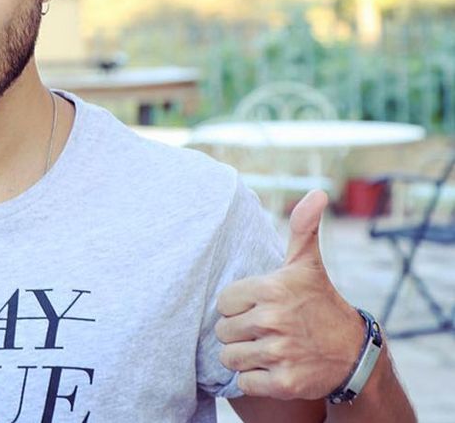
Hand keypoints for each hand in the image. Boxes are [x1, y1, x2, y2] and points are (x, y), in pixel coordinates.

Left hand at [215, 190, 366, 399]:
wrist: (353, 354)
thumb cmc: (319, 303)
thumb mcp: (307, 265)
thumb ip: (302, 227)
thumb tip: (317, 192)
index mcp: (271, 289)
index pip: (223, 302)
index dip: (238, 306)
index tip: (259, 307)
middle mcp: (274, 320)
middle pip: (223, 331)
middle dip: (240, 332)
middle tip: (265, 330)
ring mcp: (279, 353)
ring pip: (229, 358)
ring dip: (244, 357)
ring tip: (267, 348)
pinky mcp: (284, 383)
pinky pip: (243, 382)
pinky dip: (254, 379)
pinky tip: (273, 368)